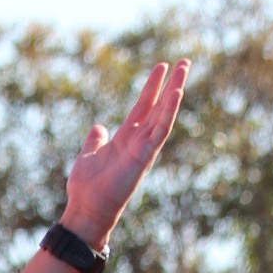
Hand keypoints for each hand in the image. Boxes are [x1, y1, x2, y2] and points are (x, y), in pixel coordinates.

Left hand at [61, 59, 188, 250]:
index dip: (152, 86)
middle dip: (172, 83)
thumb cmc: (86, 189)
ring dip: (175, 90)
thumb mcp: (88, 155)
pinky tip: (176, 92)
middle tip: (185, 61)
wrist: (86, 211)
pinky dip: (169, 112)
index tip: (162, 66)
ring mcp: (144, 148)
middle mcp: (138, 141)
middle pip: (159, 106)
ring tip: (185, 68)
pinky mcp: (145, 156)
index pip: (144, 107)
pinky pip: (161, 131)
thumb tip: (99, 127)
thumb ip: (96, 140)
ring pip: (164, 114)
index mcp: (126, 138)